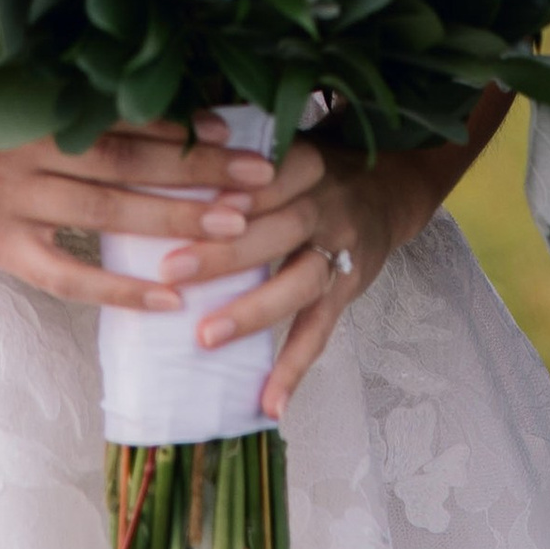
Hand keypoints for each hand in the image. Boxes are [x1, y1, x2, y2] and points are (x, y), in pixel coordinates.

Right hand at [0, 72, 288, 317]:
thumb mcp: (7, 99)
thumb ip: (68, 105)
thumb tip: (154, 108)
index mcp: (34, 108)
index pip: (120, 118)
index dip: (179, 126)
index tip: (235, 131)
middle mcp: (25, 152)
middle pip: (126, 165)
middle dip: (198, 172)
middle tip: (260, 180)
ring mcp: (9, 204)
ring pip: (106, 218)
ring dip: (174, 222)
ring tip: (236, 230)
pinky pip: (67, 275)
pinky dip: (119, 287)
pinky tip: (166, 297)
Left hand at [179, 139, 440, 418]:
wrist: (390, 187)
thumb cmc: (312, 170)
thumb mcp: (286, 144)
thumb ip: (238, 155)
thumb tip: (159, 166)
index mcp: (306, 163)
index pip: (270, 173)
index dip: (235, 189)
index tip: (191, 204)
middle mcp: (328, 204)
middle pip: (281, 227)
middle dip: (227, 251)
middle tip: (170, 270)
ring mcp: (343, 250)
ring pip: (302, 281)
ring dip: (254, 311)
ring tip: (206, 339)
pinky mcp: (351, 289)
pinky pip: (321, 330)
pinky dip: (296, 368)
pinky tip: (270, 404)